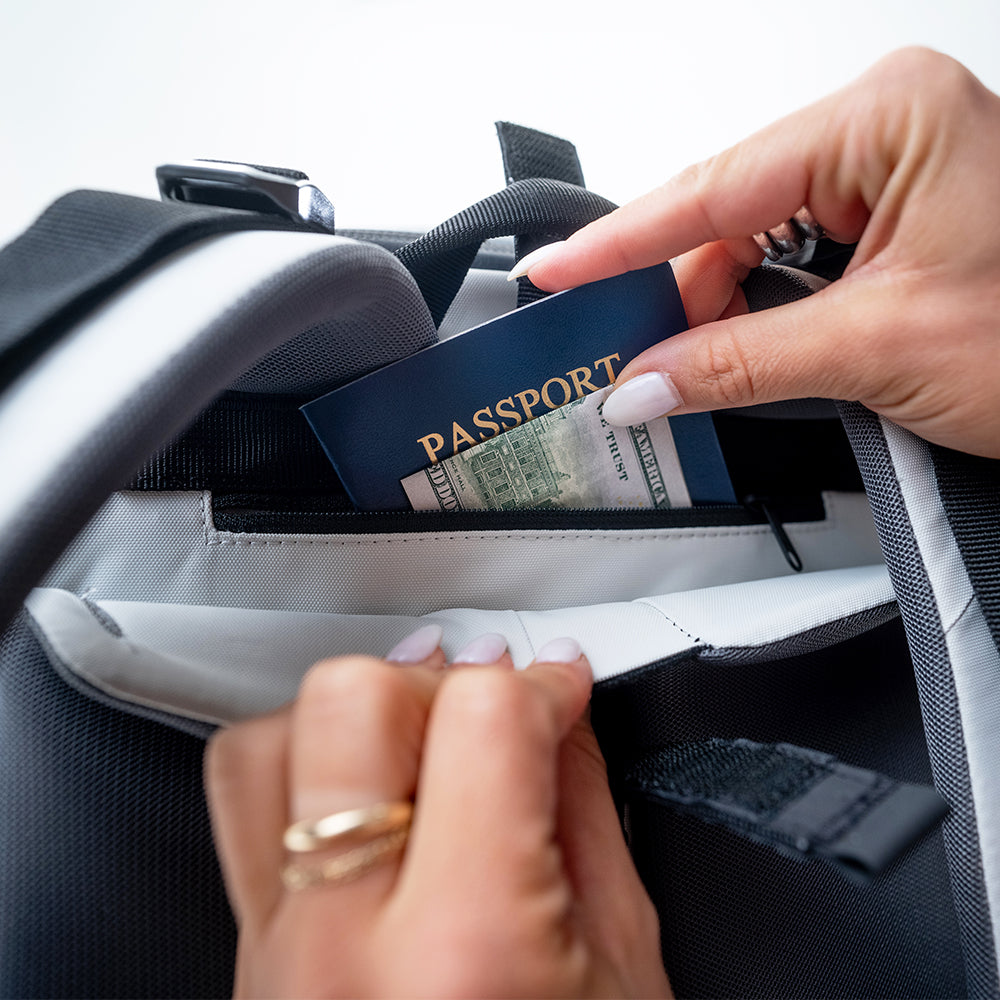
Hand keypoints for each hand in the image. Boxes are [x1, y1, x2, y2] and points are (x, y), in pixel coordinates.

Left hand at [205, 628, 670, 998]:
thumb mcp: (622, 974)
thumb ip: (585, 815)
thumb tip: (560, 717)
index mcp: (466, 953)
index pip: (482, 718)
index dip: (541, 683)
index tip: (561, 688)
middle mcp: (345, 950)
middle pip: (350, 703)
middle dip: (438, 681)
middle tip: (489, 713)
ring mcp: (276, 959)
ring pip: (270, 741)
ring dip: (356, 713)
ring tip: (422, 737)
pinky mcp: (247, 965)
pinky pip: (242, 811)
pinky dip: (301, 763)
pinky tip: (362, 783)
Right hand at [518, 47, 999, 458]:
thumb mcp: (877, 349)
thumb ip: (739, 362)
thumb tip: (643, 380)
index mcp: (891, 118)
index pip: (716, 186)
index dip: (623, 241)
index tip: (556, 272)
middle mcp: (887, 131)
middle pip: (729, 213)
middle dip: (670, 290)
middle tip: (611, 353)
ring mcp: (891, 173)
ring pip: (755, 241)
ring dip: (710, 309)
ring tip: (666, 366)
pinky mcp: (894, 221)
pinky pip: (791, 259)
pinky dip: (751, 312)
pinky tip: (721, 350)